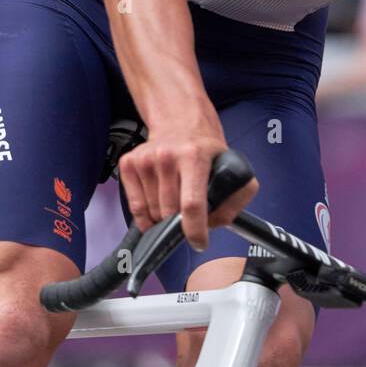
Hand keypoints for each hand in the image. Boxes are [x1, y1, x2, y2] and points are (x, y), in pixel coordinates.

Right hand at [118, 121, 257, 250]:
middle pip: (169, 212)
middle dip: (181, 222)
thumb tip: (216, 223)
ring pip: (152, 212)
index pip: (191, 203)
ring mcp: (145, 160)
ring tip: (175, 201)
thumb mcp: (234, 167)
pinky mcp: (128, 164)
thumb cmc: (206, 151)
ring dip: (164, 217)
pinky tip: (159, 201)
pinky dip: (147, 214)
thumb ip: (237, 198)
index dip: (195, 230)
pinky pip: (135, 207)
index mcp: (194, 156)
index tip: (199, 242)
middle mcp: (167, 156)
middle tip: (189, 213)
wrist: (180, 124)